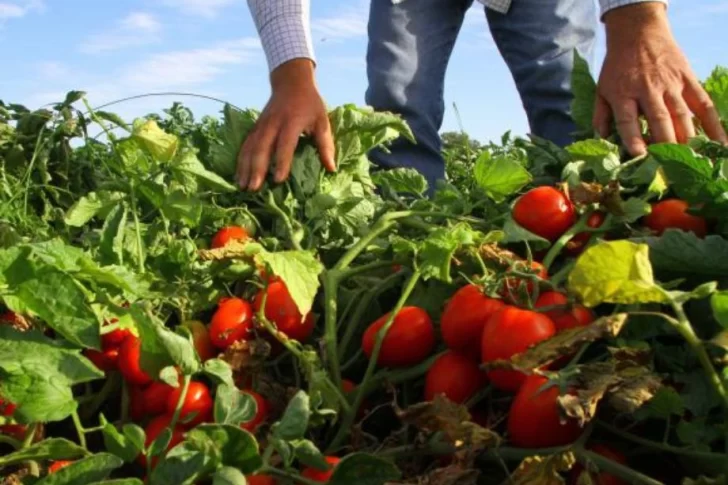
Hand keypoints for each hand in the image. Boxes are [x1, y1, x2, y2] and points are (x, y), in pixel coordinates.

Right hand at [237, 59, 335, 190]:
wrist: (291, 81)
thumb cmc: (310, 103)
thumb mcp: (322, 120)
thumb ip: (325, 145)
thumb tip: (331, 168)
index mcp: (291, 121)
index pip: (285, 144)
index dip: (281, 161)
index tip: (278, 179)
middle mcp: (273, 123)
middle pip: (262, 147)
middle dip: (256, 168)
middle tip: (254, 188)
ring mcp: (262, 125)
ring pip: (250, 147)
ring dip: (244, 167)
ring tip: (243, 186)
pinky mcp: (256, 127)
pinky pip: (246, 144)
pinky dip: (241, 160)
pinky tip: (239, 175)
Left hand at [594, 3, 726, 154]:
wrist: (638, 33)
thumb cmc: (618, 67)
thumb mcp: (601, 89)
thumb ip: (601, 117)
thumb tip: (603, 142)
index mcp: (623, 93)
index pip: (627, 121)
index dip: (633, 140)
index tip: (640, 157)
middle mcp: (648, 90)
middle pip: (659, 120)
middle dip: (665, 144)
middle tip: (669, 166)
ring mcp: (671, 85)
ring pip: (682, 116)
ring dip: (687, 139)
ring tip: (690, 160)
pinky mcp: (688, 80)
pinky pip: (703, 105)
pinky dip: (713, 125)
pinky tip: (719, 143)